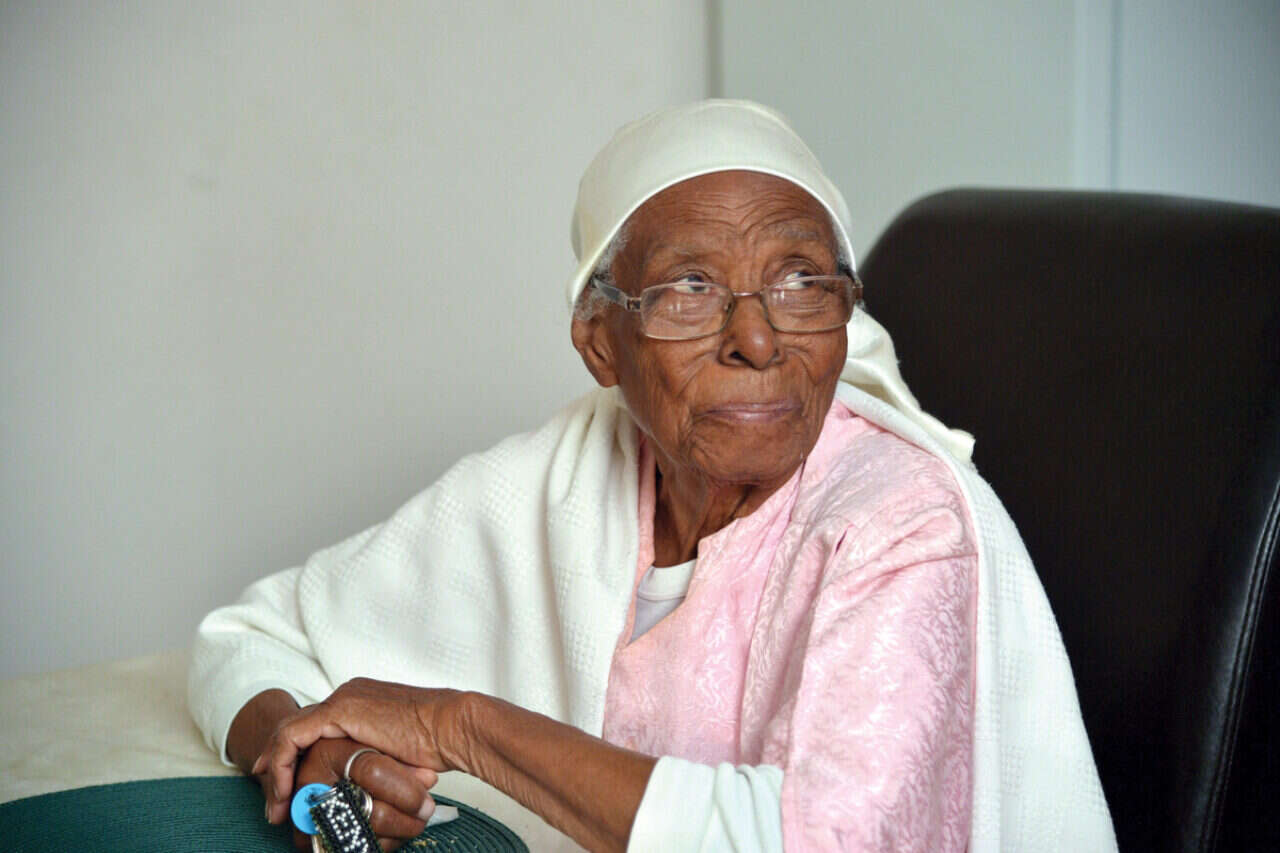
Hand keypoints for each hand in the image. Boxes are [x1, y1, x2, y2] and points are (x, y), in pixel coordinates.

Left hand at [255, 678, 469, 829]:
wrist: (451, 726)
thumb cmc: (437, 743)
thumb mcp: (396, 753)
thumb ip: (373, 759)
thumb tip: (367, 788)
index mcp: (363, 701)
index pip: (317, 727)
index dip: (297, 758)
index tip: (288, 788)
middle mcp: (348, 694)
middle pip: (298, 728)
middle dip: (278, 765)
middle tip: (272, 800)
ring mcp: (342, 699)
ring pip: (289, 732)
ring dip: (275, 770)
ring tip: (274, 803)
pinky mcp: (338, 710)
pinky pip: (292, 736)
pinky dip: (279, 762)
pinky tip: (278, 788)